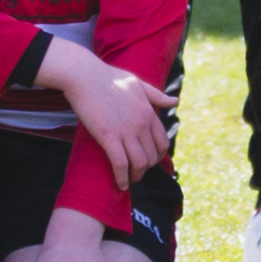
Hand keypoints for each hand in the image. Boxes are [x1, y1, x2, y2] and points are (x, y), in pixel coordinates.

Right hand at [54, 53, 170, 181]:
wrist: (85, 76)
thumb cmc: (109, 78)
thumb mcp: (138, 84)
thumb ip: (157, 96)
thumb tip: (175, 102)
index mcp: (149, 112)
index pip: (162, 143)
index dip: (158, 157)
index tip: (149, 163)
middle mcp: (141, 123)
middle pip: (152, 156)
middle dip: (146, 169)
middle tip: (137, 174)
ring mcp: (126, 131)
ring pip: (138, 163)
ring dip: (135, 176)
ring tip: (129, 181)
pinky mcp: (108, 136)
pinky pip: (120, 164)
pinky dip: (122, 178)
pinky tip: (119, 184)